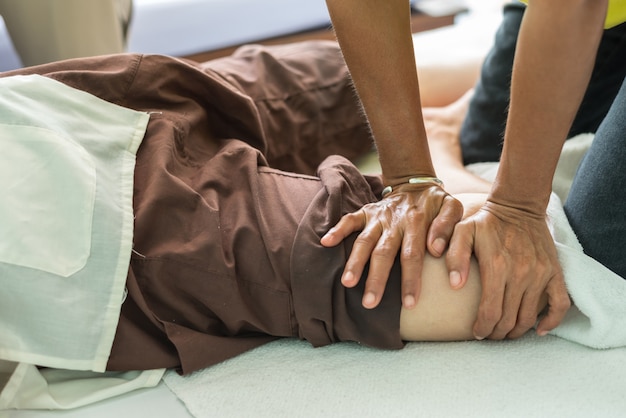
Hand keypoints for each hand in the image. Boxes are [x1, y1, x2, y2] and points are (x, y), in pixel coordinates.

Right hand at [320, 184, 462, 308]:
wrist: (416, 183)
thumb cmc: (437, 203)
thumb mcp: (451, 207)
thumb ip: (447, 226)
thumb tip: (437, 249)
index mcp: (417, 222)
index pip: (413, 255)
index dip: (410, 280)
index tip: (408, 304)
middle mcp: (394, 221)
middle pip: (384, 253)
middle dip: (376, 279)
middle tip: (369, 303)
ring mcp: (378, 217)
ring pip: (364, 241)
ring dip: (355, 262)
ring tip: (347, 283)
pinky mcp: (366, 213)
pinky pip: (349, 220)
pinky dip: (337, 230)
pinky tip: (326, 242)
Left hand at [446, 200, 570, 339]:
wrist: (518, 205)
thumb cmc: (486, 222)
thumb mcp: (463, 231)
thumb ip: (455, 256)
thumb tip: (454, 285)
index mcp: (497, 266)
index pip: (490, 311)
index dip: (482, 328)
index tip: (476, 332)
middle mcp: (521, 273)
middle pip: (509, 319)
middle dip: (496, 333)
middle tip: (488, 335)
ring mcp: (540, 274)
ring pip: (529, 316)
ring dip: (516, 331)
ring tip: (504, 332)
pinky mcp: (554, 272)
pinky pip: (560, 304)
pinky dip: (551, 321)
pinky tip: (538, 330)